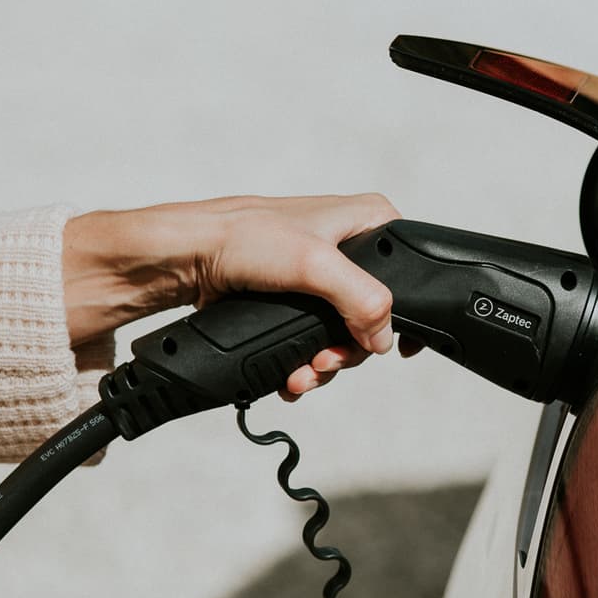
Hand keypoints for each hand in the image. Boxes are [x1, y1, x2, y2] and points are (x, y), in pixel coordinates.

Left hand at [63, 194, 400, 399]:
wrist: (186, 257)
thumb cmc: (242, 238)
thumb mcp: (315, 263)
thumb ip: (362, 299)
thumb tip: (384, 338)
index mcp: (366, 221)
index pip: (410, 270)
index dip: (405, 314)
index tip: (394, 350)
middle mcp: (348, 246)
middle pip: (373, 315)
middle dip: (348, 350)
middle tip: (324, 363)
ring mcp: (321, 276)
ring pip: (343, 333)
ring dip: (323, 363)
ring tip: (300, 377)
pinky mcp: (295, 299)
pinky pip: (314, 339)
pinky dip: (305, 362)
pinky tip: (291, 376)